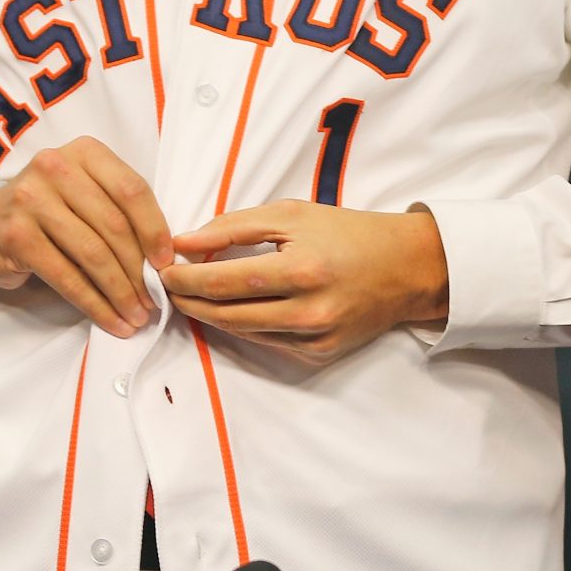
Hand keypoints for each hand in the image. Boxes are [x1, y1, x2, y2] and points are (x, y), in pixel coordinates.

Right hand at [0, 137, 171, 337]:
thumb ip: (118, 210)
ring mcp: (31, 200)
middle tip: (154, 299)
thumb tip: (164, 257)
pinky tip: (112, 321)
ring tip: (137, 315)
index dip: (155, 229)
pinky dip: (94, 304)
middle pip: (114, 225)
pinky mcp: (17, 236)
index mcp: (84, 152)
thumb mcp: (83, 193)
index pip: (132, 189)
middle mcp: (56, 167)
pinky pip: (67, 277)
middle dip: (139, 269)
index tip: (166, 262)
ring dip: (120, 292)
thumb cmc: (47, 212)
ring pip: (93, 254)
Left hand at [159, 202, 448, 365]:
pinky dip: (243, 326)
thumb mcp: (293, 214)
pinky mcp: (319, 355)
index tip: (163, 269)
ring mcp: (314, 339)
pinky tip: (229, 308)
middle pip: (226, 314)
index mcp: (302, 269)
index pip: (225, 281)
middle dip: (189, 300)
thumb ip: (235, 227)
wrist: (407, 267)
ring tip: (190, 295)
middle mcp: (308, 311)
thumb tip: (184, 242)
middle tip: (168, 285)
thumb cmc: (349, 232)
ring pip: (242, 333)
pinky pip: (266, 343)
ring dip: (209, 315)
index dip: (187, 278)